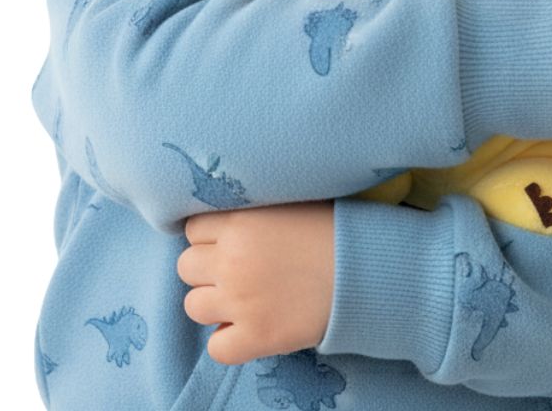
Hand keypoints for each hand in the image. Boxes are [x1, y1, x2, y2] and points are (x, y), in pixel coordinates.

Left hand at [177, 201, 334, 365]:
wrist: (365, 268)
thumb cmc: (332, 229)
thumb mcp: (288, 203)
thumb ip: (252, 211)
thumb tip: (228, 219)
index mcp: (240, 222)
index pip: (193, 229)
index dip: (210, 237)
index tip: (228, 242)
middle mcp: (232, 261)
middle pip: (186, 267)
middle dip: (206, 269)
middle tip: (234, 271)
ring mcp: (241, 302)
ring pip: (193, 306)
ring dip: (212, 304)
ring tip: (239, 300)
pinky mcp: (257, 336)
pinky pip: (216, 348)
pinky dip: (227, 341)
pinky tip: (247, 329)